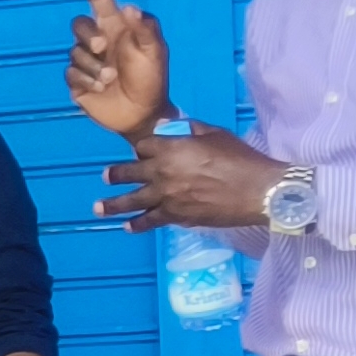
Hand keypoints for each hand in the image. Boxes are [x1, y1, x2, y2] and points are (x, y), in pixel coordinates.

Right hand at [63, 0, 172, 140]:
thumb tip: (128, 8)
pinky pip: (70, 74)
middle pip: (78, 25)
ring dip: (93, 67)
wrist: (142, 115)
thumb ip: (145, 29)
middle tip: (104, 49)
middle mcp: (98, 39)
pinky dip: (86, 82)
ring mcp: (86, 61)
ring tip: (111, 79)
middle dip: (88, 36)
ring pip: (74, 53)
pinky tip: (101, 89)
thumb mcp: (156, 52)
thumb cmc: (153, 79)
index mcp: (117, 27)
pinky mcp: (77, 81)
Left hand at [96, 121, 282, 232]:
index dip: (142, 148)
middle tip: (105, 177)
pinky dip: (138, 225)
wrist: (257, 191)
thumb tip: (170, 127)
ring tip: (98, 209)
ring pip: (133, 201)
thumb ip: (190, 129)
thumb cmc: (241, 158)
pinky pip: (151, 221)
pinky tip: (128, 228)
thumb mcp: (215, 134)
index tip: (140, 152)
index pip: (145, 146)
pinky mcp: (177, 217)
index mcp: (171, 148)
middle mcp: (162, 173)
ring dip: (114, 205)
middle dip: (116, 175)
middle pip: (131, 172)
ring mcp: (167, 197)